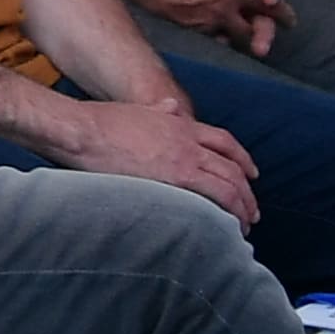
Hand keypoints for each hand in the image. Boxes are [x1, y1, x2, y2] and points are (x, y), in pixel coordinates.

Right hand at [50, 93, 261, 225]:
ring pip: (228, 187)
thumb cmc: (99, 121)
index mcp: (181, 125)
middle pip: (232, 169)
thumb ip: (159, 110)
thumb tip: (170, 106)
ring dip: (241, 207)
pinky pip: (211, 199)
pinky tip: (222, 227)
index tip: (251, 174)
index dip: (242, 159)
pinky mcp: (174, 181)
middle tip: (252, 210)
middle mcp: (189, 143)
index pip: (225, 142)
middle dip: (247, 192)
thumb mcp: (136, 109)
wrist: (82, 131)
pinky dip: (223, 213)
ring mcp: (183, 162)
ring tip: (243, 224)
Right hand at [125, 0, 279, 50]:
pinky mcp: (190, 30)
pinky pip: (212, 39)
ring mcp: (207, 22)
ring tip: (245, 43)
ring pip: (233, 37)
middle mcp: (225, 8)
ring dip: (240, 39)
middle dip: (264, 34)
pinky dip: (217, 39)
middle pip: (254, 28)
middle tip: (270, 40)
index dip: (281, 12)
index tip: (289, 20)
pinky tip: (217, 38)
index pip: (267, 4)